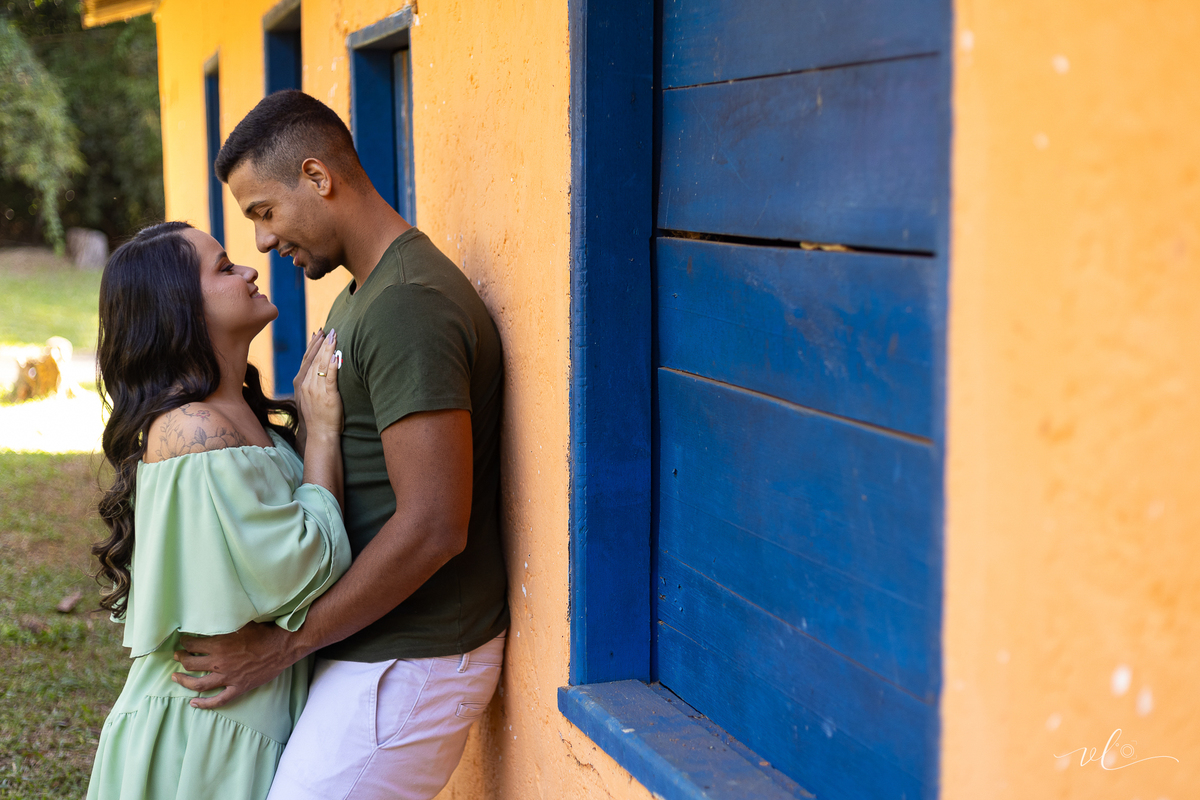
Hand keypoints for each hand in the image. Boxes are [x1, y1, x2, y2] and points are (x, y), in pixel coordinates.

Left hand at [172, 622, 294, 708]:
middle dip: (181, 659)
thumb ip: (224, 624)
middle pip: (190, 664)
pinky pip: (218, 700)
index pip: (192, 645)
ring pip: (198, 684)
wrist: (283, 647)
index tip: (183, 641)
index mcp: (219, 645)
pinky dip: (204, 704)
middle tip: (178, 656)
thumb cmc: (264, 632)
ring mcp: (228, 678)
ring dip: (184, 681)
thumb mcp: (241, 623)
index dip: (185, 642)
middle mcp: (219, 663)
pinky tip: (193, 703)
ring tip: (175, 677)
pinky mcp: (238, 688)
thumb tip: (211, 618)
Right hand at [297, 330, 341, 436]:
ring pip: (321, 365)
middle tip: (328, 330)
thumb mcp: (309, 398)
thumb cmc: (316, 418)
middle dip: (321, 343)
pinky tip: (337, 354)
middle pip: (314, 359)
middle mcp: (307, 384)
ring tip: (333, 336)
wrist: (319, 434)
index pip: (307, 360)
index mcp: (302, 384)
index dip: (313, 346)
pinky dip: (333, 364)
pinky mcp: (328, 395)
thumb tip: (315, 373)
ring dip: (328, 349)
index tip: (318, 334)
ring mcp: (316, 389)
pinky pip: (331, 377)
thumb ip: (311, 384)